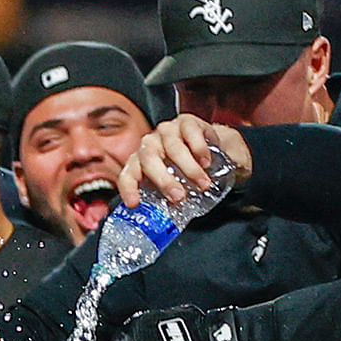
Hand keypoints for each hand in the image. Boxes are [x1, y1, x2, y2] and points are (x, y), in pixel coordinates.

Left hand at [116, 117, 248, 216]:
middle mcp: (150, 144)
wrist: (212, 149)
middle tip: (180, 196)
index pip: (128, 174)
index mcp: (141, 162)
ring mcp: (167, 130)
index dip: (129, 189)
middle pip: (149, 160)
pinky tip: (207, 162)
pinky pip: (190, 134)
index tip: (135, 204)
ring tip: (203, 184)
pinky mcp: (186, 121)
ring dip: (189, 169)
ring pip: (172, 148)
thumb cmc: (190, 171)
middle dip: (164, 180)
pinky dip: (199, 150)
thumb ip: (171, 198)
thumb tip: (171, 218)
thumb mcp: (178, 186)